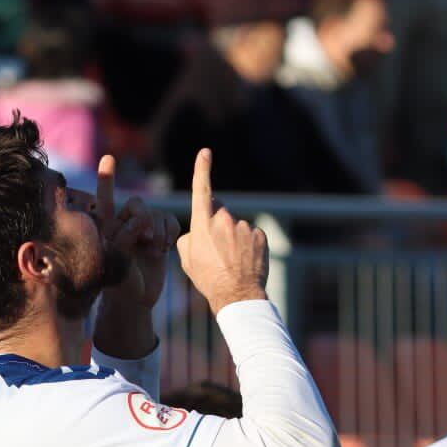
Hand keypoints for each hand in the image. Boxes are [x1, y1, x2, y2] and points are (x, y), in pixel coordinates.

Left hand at [97, 154, 173, 312]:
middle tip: (146, 240)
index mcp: (106, 228)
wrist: (137, 301)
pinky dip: (169, 231)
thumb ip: (125, 238)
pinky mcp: (160, 234)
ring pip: (154, 213)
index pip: (105, 201)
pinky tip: (164, 247)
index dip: (108, 180)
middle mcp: (123, 224)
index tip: (109, 159)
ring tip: (155, 250)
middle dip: (143, 219)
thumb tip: (140, 221)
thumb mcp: (117, 263)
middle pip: (136, 204)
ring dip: (157, 231)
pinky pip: (168, 220)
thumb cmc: (120, 286)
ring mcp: (143, 228)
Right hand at [176, 149, 267, 313]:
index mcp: (203, 224)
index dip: (202, 169)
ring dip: (232, 238)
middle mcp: (224, 220)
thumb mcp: (186, 259)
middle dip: (216, 225)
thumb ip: (190, 237)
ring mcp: (244, 227)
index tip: (205, 152)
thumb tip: (198, 229)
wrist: (236, 295)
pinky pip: (250, 235)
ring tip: (230, 262)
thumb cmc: (208, 278)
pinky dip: (247, 245)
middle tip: (215, 251)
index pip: (201, 190)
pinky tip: (244, 262)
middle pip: (219, 213)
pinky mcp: (259, 235)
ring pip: (235, 226)